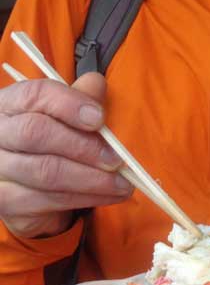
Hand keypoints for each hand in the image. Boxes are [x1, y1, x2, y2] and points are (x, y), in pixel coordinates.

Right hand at [0, 73, 132, 237]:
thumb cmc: (54, 137)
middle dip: (84, 147)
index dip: (69, 104)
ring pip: (45, 172)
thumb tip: (96, 84)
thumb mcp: (68, 112)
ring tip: (122, 183)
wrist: (31, 184)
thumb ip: (82, 96)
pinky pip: (47, 200)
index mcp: (11, 103)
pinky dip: (85, 198)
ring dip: (92, 179)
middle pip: (36, 133)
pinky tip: (108, 195)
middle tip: (117, 159)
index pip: (35, 94)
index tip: (99, 118)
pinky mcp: (5, 200)